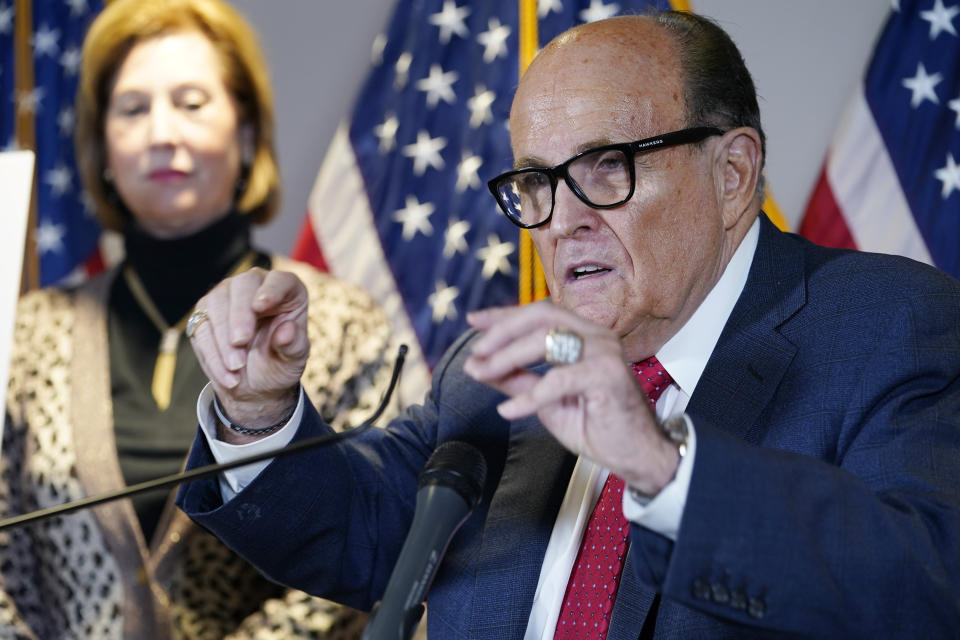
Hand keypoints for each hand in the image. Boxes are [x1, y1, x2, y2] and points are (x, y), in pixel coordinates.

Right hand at [188, 268, 308, 441]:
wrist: (257, 383)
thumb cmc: (281, 363)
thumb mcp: (293, 359)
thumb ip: (293, 344)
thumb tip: (286, 331)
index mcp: (287, 292)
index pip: (280, 281)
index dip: (271, 290)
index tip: (260, 306)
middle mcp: (256, 286)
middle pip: (243, 285)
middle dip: (239, 315)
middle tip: (240, 342)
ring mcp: (227, 295)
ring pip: (216, 303)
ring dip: (223, 338)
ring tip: (236, 367)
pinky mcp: (205, 312)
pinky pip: (201, 327)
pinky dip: (212, 354)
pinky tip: (226, 375)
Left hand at [463, 300, 678, 494]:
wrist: (638, 455)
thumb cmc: (598, 425)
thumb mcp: (546, 400)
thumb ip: (516, 380)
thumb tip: (478, 367)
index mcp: (583, 335)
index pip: (538, 313)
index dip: (503, 315)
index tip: (473, 321)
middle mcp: (595, 336)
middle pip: (540, 317)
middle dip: (501, 332)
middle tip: (476, 352)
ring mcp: (604, 352)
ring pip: (546, 340)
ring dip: (507, 357)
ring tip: (483, 374)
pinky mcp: (607, 375)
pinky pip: (557, 380)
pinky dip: (528, 396)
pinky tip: (509, 410)